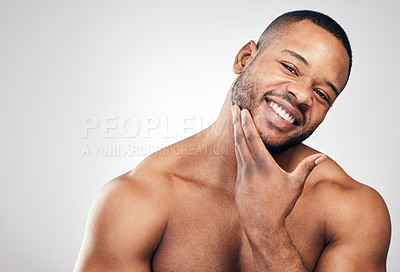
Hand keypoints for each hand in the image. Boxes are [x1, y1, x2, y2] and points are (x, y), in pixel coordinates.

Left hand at [231, 105, 324, 235]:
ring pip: (237, 149)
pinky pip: (237, 160)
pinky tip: (238, 143)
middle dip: (237, 122)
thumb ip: (307, 167)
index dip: (247, 123)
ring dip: (236, 134)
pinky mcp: (238, 181)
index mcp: (264, 165)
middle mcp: (250, 167)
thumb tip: (323, 157)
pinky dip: (237, 148)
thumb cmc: (280, 205)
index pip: (253, 138)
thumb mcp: (295, 185)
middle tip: (233, 108)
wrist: (262, 224)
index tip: (242, 110)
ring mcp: (242, 174)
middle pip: (241, 140)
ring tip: (234, 122)